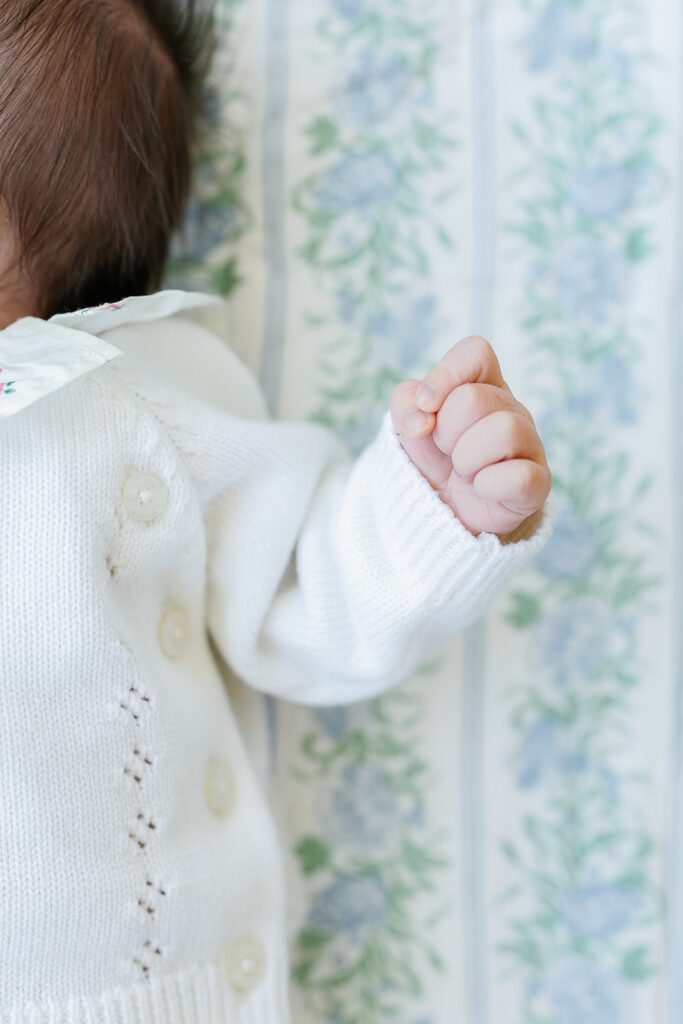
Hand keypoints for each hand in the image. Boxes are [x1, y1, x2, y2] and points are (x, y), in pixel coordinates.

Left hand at [389, 336, 550, 538]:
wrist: (445, 513)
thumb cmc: (433, 460)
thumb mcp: (409, 426)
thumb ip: (406, 402)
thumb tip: (422, 414)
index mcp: (483, 385)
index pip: (476, 352)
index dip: (446, 375)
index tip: (427, 406)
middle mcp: (512, 409)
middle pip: (475, 398)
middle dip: (446, 431)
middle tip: (447, 450)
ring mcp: (530, 444)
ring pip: (504, 430)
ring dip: (467, 458)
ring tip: (464, 471)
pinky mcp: (537, 482)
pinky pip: (520, 476)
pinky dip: (488, 485)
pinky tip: (482, 489)